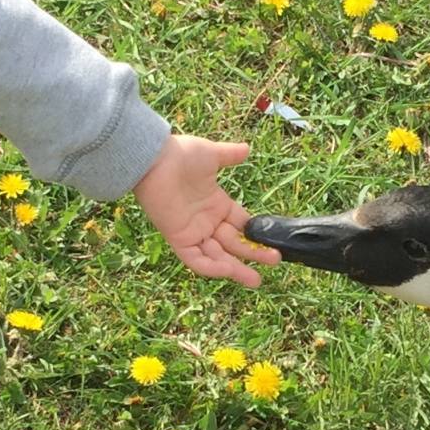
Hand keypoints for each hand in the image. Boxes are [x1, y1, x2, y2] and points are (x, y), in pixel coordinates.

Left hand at [130, 133, 281, 287]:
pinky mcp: (179, 238)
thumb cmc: (181, 155)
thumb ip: (229, 155)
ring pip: (217, 256)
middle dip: (253, 254)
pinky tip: (229, 271)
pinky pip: (196, 259)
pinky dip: (211, 267)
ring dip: (236, 269)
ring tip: (256, 280)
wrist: (154, 159)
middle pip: (234, 243)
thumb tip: (247, 149)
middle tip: (275, 261)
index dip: (256, 234)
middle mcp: (207, 220)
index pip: (241, 224)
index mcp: (217, 203)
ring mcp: (193, 231)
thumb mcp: (211, 155)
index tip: (274, 243)